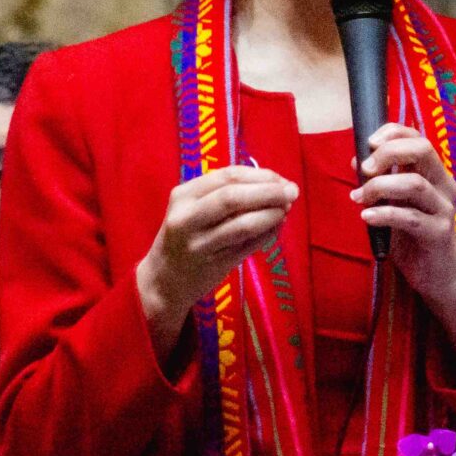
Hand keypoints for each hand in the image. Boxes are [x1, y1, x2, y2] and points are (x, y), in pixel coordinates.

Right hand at [137, 166, 296, 353]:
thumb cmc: (184, 236)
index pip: (227, 176)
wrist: (163, 280)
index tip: (281, 178)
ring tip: (286, 210)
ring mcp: (200, 244)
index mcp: (183, 195)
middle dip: (268, 192)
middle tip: (292, 192)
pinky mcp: (214, 265)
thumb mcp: (192, 208)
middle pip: (233, 197)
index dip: (260, 175)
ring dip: (271, 215)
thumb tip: (275, 184)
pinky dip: (267, 235)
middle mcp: (187, 218)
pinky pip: (247, 246)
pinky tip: (276, 228)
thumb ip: (225, 194)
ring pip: (242, 225)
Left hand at [354, 125, 455, 368]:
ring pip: (414, 183)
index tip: (369, 142)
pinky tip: (367, 217)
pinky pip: (410, 218)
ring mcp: (444, 210)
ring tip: (359, 198)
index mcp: (435, 174)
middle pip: (423, 150)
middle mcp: (444, 186)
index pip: (418, 138)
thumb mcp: (395, 205)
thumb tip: (356, 160)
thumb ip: (381, 182)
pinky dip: (384, 214)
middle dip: (389, 152)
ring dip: (380, 187)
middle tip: (364, 169)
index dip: (393, 132)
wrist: (437, 278)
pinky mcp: (439, 235)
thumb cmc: (413, 238)